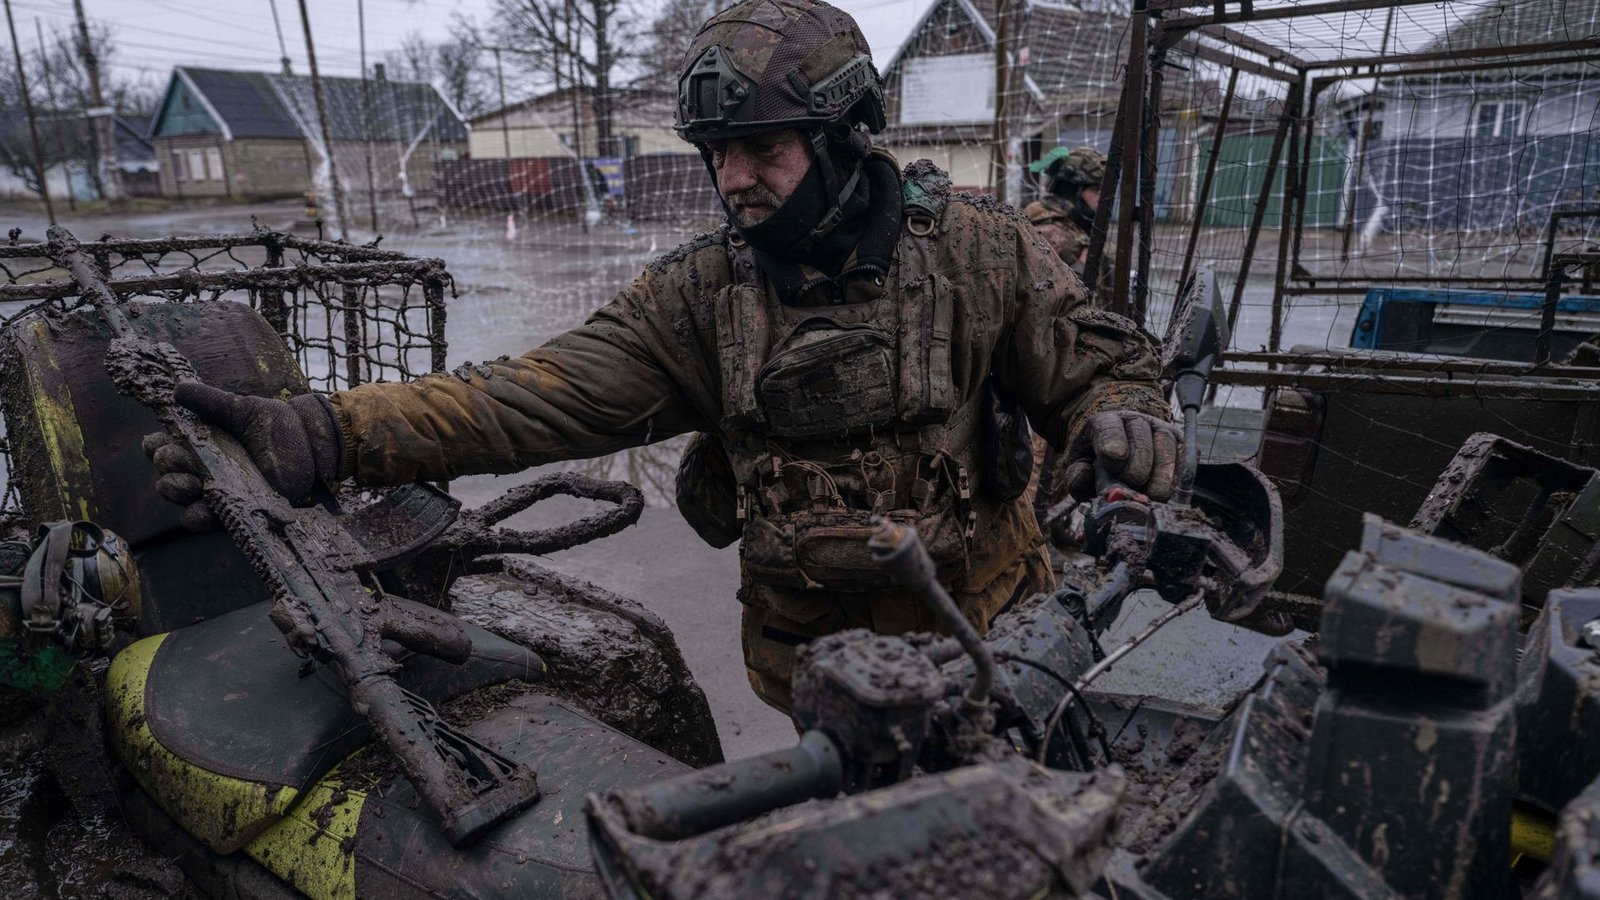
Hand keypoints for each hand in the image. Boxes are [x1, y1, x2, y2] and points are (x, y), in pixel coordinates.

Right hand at [144, 384, 344, 529]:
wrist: (312, 445)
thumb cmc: (276, 425)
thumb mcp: (243, 409)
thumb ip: (212, 402)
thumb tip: (178, 389)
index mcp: (200, 444)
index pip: (164, 448)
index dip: (155, 447)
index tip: (156, 441)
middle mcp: (203, 470)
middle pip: (168, 474)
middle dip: (168, 467)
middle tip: (178, 458)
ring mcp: (219, 492)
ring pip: (184, 500)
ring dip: (178, 491)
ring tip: (188, 483)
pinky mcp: (237, 510)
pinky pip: (211, 520)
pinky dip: (200, 517)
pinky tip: (198, 510)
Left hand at [1062, 410, 1179, 501]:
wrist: (1118, 440)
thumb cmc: (1097, 456)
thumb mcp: (1079, 463)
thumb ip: (1076, 474)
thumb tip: (1087, 478)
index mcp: (1105, 421)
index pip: (1110, 430)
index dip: (1113, 449)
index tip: (1113, 465)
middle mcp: (1136, 421)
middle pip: (1142, 447)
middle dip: (1135, 474)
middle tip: (1129, 490)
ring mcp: (1161, 430)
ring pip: (1167, 454)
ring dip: (1158, 482)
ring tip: (1148, 496)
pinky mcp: (1181, 443)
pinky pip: (1186, 461)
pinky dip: (1178, 481)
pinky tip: (1166, 493)